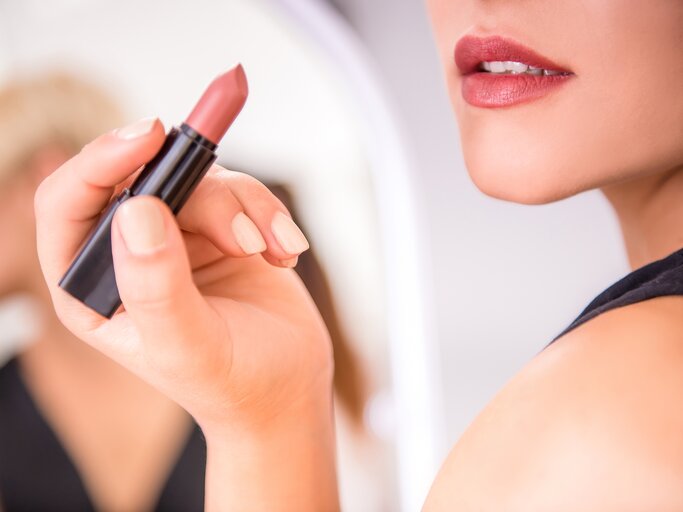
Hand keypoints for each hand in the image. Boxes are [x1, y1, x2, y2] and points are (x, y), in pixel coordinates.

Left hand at [34, 117, 333, 431]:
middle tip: (245, 240)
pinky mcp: (221, 228)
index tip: (150, 136)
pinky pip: (243, 191)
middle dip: (208, 202)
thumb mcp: (189, 346)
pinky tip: (284, 255)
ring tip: (273, 255)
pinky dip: (271, 217)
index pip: (68, 204)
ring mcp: (178, 236)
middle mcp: (129, 253)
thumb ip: (157, 286)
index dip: (100, 160)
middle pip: (151, 180)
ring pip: (205, 179)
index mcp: (92, 287)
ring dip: (250, 212)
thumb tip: (136, 210)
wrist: (285, 386)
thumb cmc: (230, 382)